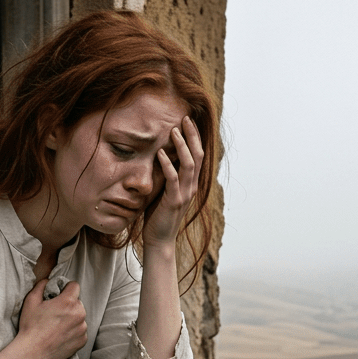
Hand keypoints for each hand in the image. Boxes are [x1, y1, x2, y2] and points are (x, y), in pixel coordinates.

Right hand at [17, 278, 87, 358]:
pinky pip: (80, 331)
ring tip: (57, 326)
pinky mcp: (82, 341)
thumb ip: (41, 286)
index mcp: (68, 302)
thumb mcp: (31, 301)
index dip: (66, 288)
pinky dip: (73, 332)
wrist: (33, 352)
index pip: (75, 286)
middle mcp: (79, 314)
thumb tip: (47, 281)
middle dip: (69, 305)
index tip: (59, 295)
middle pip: (78, 302)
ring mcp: (82, 329)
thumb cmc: (31, 326)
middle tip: (55, 313)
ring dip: (72, 319)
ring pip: (80, 317)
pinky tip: (61, 335)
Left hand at [142, 114, 203, 247]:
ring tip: (173, 131)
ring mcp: (184, 194)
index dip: (195, 138)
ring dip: (181, 146)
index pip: (198, 156)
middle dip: (192, 136)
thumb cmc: (159, 215)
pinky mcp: (173, 201)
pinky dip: (167, 164)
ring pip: (188, 165)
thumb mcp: (164, 191)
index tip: (188, 121)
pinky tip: (160, 153)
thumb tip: (159, 156)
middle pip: (198, 156)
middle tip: (185, 118)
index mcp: (191, 184)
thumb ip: (166, 176)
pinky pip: (173, 179)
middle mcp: (191, 187)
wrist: (159, 239)